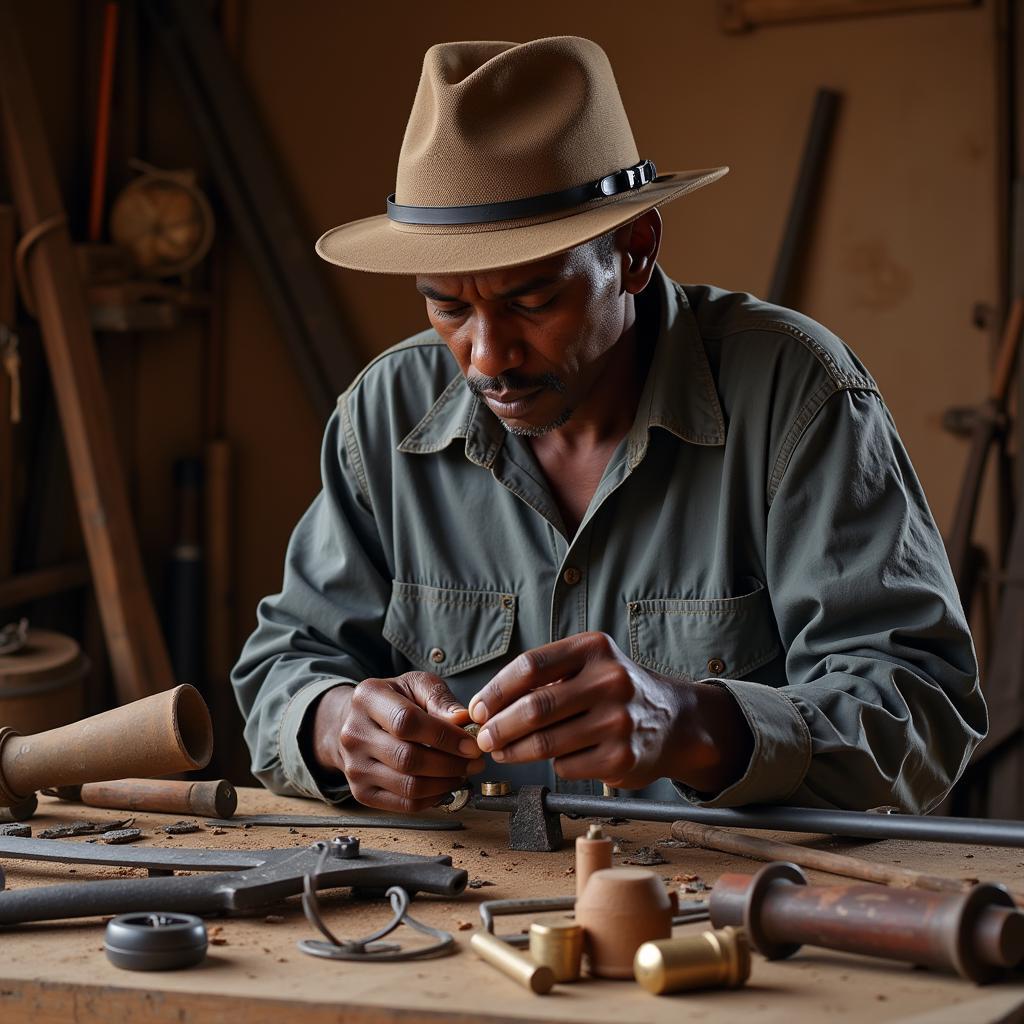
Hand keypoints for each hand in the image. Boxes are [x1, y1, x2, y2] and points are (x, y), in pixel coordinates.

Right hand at [312, 673, 483, 812]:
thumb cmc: (395, 701)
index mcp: (367, 698)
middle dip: (450, 764)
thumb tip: (462, 720)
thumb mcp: (416, 685)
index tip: (471, 744)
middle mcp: (354, 734)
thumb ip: (440, 699)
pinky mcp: (361, 792)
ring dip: (445, 783)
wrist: (360, 723)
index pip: (406, 722)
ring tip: (463, 773)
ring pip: (408, 786)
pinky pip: (404, 804)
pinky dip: (432, 798)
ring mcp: (354, 767)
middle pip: (407, 758)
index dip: (444, 736)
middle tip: (475, 761)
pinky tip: (445, 784)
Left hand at [468, 632, 752, 792]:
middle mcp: (610, 681)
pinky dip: (551, 764)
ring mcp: (619, 721)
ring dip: (514, 751)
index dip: (495, 691)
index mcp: (594, 648)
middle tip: (483, 738)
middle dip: (499, 727)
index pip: (530, 667)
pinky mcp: (622, 758)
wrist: (675, 721)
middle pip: (535, 707)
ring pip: (547, 743)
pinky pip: (566, 765)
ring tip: (501, 752)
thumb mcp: (589, 663)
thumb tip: (486, 706)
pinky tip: (551, 758)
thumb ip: (545, 677)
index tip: (477, 709)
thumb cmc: (616, 690)